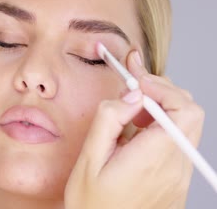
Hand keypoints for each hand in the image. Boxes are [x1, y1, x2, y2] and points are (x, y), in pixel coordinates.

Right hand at [64, 51, 204, 208]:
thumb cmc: (91, 205)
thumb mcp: (89, 160)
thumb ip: (109, 121)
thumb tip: (130, 96)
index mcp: (153, 158)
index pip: (181, 108)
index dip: (160, 87)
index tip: (135, 82)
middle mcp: (175, 167)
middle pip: (190, 112)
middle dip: (163, 93)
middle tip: (134, 90)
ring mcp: (179, 176)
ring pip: (185, 126)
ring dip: (162, 110)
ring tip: (132, 114)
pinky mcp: (176, 182)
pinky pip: (178, 144)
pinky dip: (162, 128)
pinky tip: (137, 134)